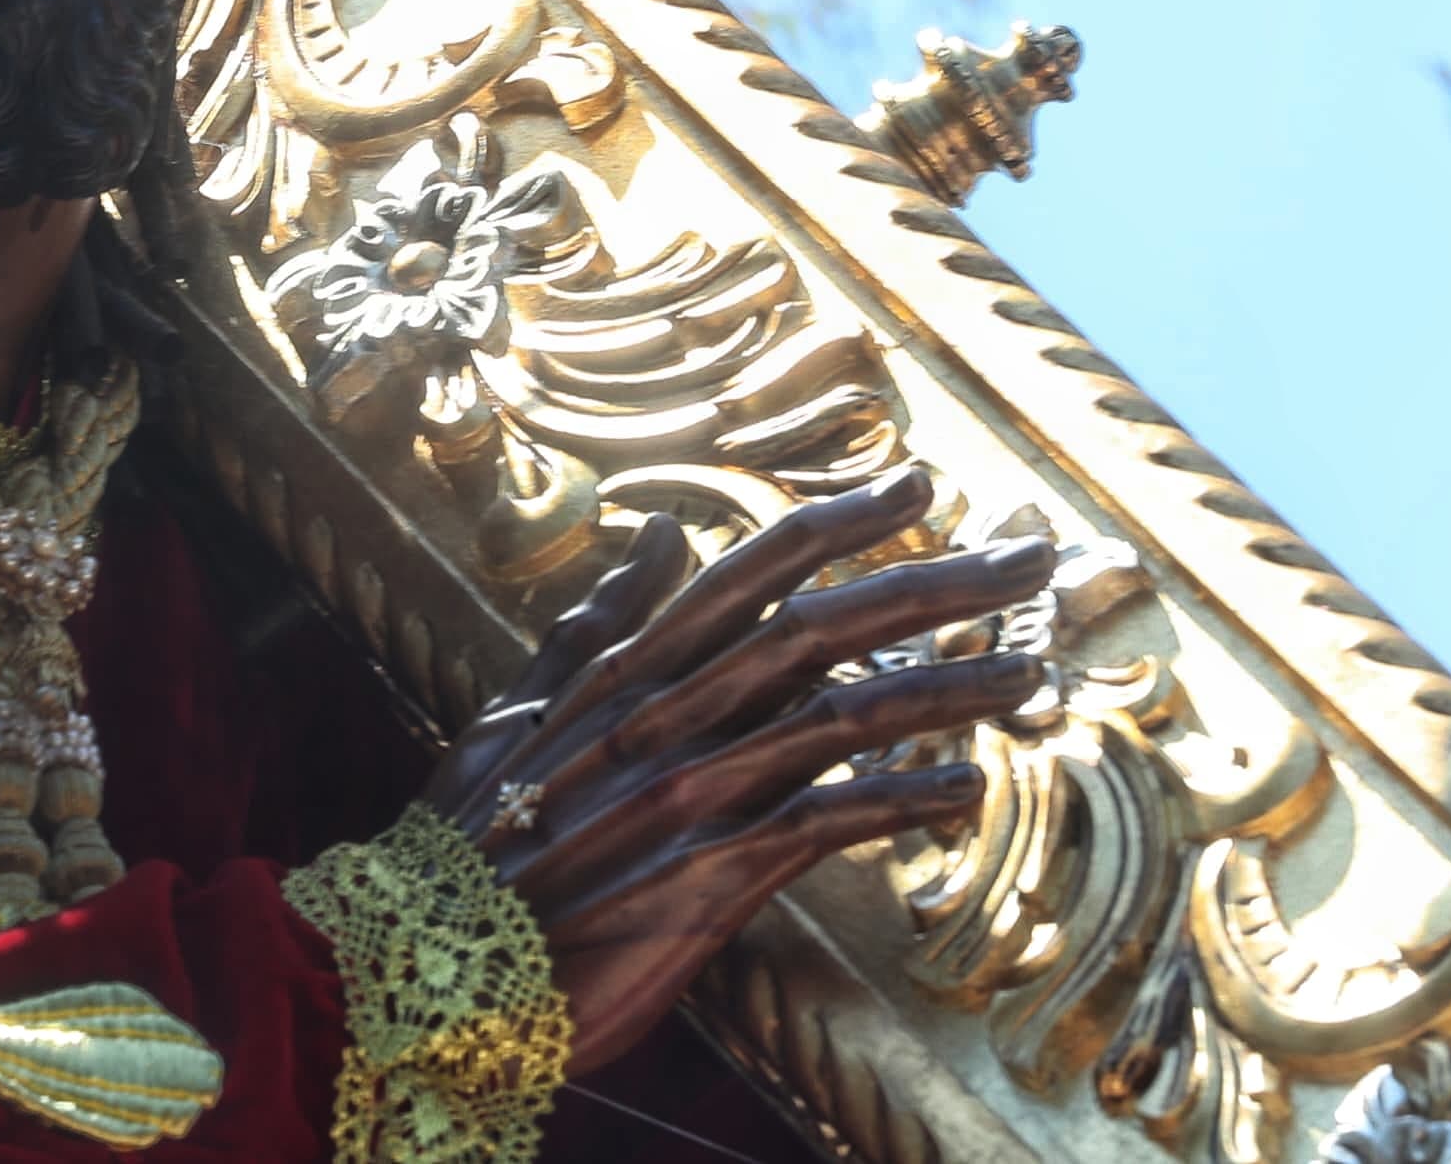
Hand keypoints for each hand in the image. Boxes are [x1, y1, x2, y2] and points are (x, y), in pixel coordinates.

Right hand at [420, 464, 1050, 1068]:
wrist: (419, 969)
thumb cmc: (466, 844)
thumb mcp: (516, 710)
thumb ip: (592, 621)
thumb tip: (655, 532)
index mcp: (624, 667)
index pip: (752, 566)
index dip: (843, 518)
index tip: (919, 482)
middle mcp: (666, 713)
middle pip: (826, 625)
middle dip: (938, 584)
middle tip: (1029, 559)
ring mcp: (691, 792)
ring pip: (847, 715)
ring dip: (952, 688)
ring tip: (1031, 672)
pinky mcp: (710, 877)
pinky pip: (829, 824)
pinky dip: (902, 800)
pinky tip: (963, 790)